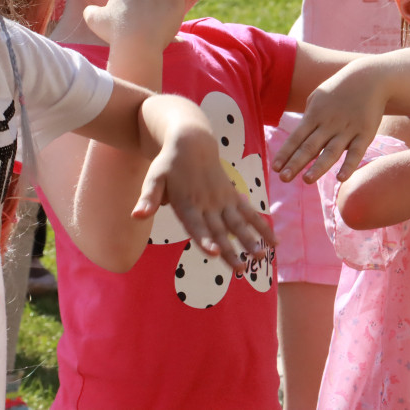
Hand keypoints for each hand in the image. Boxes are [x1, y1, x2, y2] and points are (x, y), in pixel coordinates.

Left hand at [132, 119, 275, 268]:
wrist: (192, 141)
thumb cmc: (169, 164)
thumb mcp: (154, 177)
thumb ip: (148, 198)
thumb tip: (136, 216)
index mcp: (187, 201)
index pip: (196, 224)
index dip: (204, 239)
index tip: (214, 252)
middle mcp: (207, 203)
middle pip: (220, 229)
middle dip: (230, 250)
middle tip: (239, 268)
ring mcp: (222, 200)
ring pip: (238, 222)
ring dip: (250, 239)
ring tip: (260, 256)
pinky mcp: (232, 196)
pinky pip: (249, 212)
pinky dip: (261, 226)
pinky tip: (273, 242)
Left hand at [272, 64, 385, 184]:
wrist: (369, 77)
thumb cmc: (339, 88)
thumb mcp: (318, 96)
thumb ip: (309, 116)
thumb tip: (300, 135)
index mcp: (314, 115)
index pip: (296, 137)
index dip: (285, 153)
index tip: (275, 168)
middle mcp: (328, 124)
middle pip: (309, 146)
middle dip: (296, 163)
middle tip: (284, 179)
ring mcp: (347, 130)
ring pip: (330, 152)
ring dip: (318, 167)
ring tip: (306, 180)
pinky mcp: (365, 133)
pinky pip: (356, 152)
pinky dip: (349, 165)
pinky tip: (341, 178)